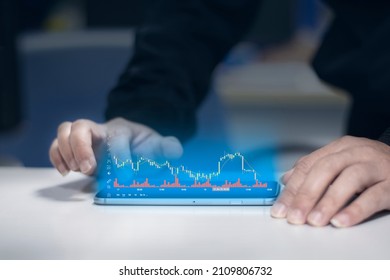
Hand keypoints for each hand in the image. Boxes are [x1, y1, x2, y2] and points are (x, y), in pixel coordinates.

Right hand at [49, 117, 182, 175]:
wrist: (133, 144)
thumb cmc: (144, 147)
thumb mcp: (158, 147)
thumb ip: (168, 148)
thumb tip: (175, 151)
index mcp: (123, 129)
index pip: (117, 137)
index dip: (120, 157)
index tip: (124, 176)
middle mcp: (101, 130)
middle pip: (81, 125)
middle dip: (82, 148)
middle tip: (90, 169)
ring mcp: (86, 137)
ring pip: (65, 130)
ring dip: (67, 152)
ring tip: (78, 170)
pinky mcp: (74, 147)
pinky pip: (57, 144)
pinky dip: (56, 156)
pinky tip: (66, 171)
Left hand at [271, 136, 389, 226]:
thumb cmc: (373, 167)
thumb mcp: (342, 163)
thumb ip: (315, 169)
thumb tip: (287, 179)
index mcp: (341, 148)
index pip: (309, 165)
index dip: (292, 188)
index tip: (280, 208)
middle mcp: (357, 153)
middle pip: (325, 169)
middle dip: (306, 195)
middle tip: (294, 216)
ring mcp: (377, 166)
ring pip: (348, 179)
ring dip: (328, 202)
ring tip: (314, 220)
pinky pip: (373, 196)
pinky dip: (355, 209)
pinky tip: (340, 221)